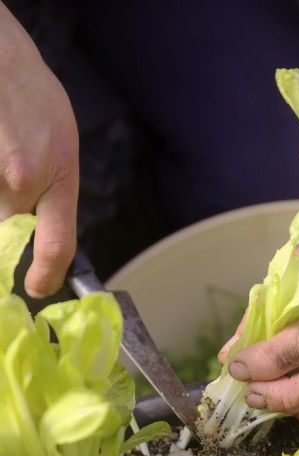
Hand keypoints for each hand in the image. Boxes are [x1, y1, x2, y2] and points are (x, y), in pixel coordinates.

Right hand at [0, 4, 78, 297]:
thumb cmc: (30, 92)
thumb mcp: (60, 142)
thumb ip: (51, 189)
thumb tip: (38, 230)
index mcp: (56, 175)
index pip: (57, 246)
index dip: (46, 276)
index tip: (36, 287)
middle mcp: (22, 179)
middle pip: (8, 231)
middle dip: (7, 220)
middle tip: (11, 175)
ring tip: (4, 152)